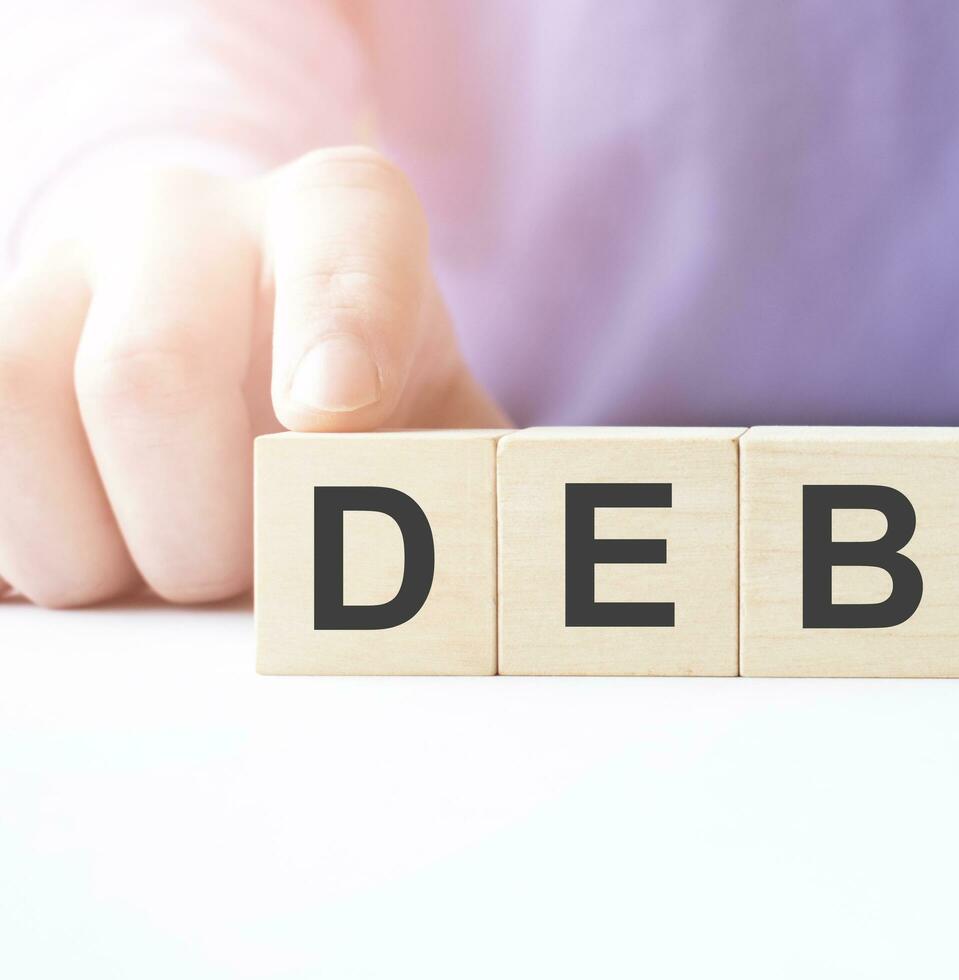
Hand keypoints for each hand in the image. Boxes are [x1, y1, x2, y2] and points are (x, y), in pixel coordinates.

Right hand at [0, 147, 508, 606]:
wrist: (230, 341)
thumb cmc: (365, 404)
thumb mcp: (439, 424)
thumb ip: (476, 486)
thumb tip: (520, 574)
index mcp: (339, 215)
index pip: (345, 239)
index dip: (336, 326)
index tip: (333, 412)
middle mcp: (182, 215)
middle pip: (149, 369)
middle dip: (200, 524)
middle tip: (248, 576)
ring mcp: (54, 267)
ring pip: (14, 408)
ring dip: (92, 548)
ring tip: (159, 568)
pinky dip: (17, 543)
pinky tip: (74, 563)